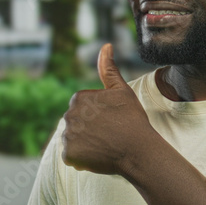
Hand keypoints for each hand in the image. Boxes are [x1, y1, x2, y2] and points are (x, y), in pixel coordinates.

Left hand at [61, 43, 153, 174]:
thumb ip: (109, 69)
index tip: (111, 122)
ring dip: (86, 144)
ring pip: (74, 140)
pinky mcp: (69, 155)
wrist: (138, 150)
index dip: (99, 117)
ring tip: (105, 146)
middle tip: (110, 135)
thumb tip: (106, 45)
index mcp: (78, 98)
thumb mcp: (121, 91)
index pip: (83, 110)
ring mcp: (67, 136)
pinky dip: (83, 159)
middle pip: (77, 125)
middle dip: (90, 130)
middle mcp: (69, 115)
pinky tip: (98, 156)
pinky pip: (72, 157)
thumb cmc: (132, 119)